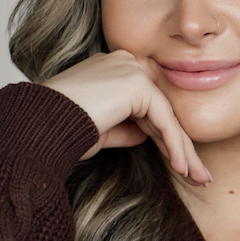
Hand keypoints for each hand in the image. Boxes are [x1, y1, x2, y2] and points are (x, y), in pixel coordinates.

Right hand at [43, 51, 209, 182]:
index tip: (182, 165)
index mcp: (113, 69)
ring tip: (198, 178)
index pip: (148, 106)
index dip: (166, 137)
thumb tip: (151, 136)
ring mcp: (130, 68)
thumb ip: (129, 128)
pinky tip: (182, 168)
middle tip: (200, 175)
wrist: (40, 127)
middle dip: (182, 146)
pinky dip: (175, 145)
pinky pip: (163, 119)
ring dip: (184, 151)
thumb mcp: (103, 131)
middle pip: (162, 110)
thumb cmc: (61, 132)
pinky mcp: (136, 82)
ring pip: (167, 116)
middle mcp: (124, 62)